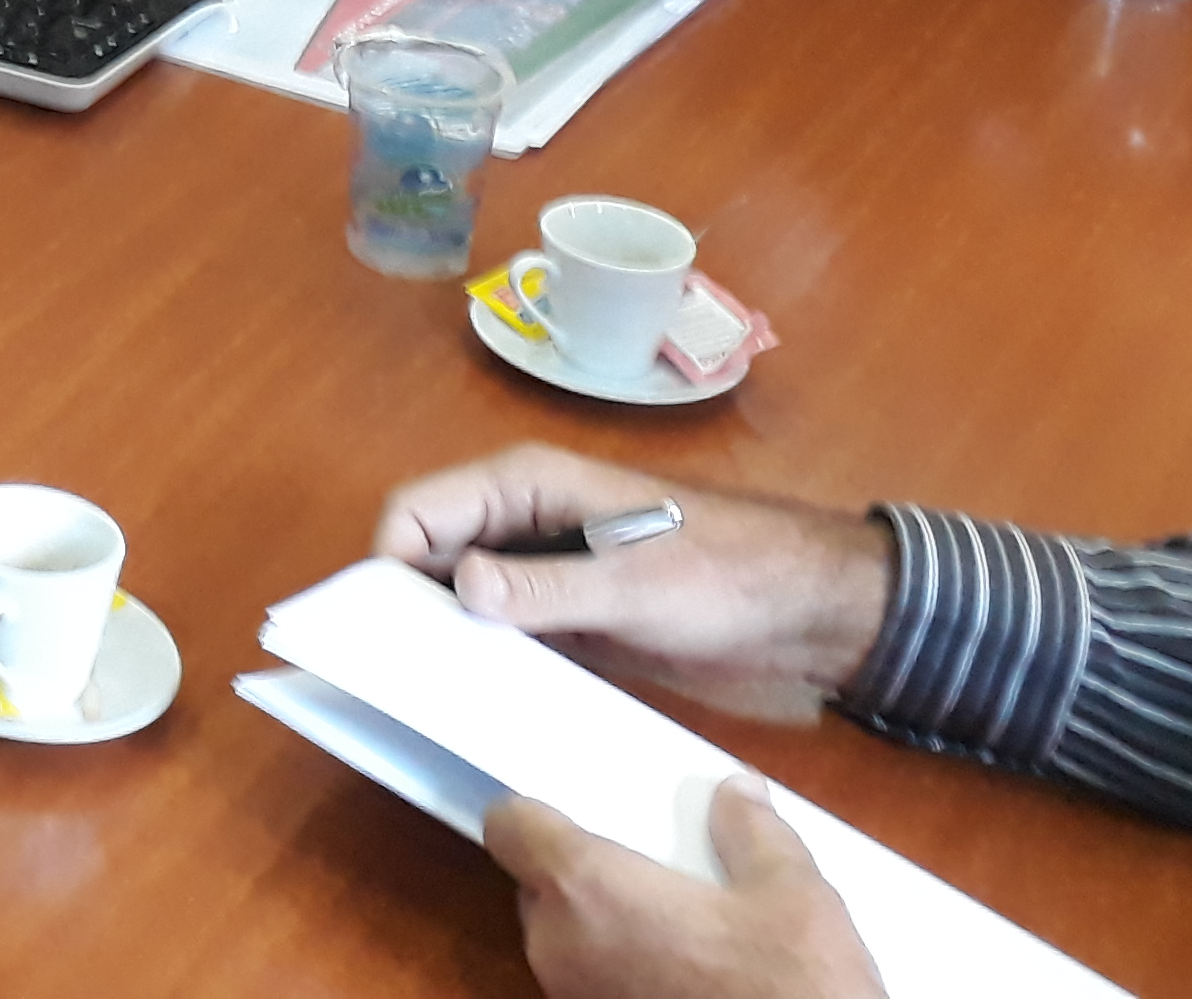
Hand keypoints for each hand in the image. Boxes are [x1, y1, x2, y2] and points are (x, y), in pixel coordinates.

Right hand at [372, 445, 897, 716]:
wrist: (813, 615)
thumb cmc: (727, 575)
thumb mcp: (635, 582)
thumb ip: (547, 586)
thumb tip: (458, 586)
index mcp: (526, 484)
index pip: (419, 511)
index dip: (388, 563)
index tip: (378, 631)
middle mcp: (522, 522)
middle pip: (431, 555)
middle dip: (405, 605)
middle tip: (392, 675)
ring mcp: (546, 575)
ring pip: (463, 601)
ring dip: (446, 640)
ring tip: (429, 699)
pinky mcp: (569, 622)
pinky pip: (505, 638)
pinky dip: (486, 664)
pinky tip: (481, 706)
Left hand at [484, 782, 883, 998]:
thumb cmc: (787, 992)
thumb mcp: (793, 898)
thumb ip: (753, 833)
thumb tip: (739, 797)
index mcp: (586, 889)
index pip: (510, 827)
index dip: (537, 812)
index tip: (571, 808)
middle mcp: (562, 947)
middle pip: (542, 885)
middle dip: (590, 873)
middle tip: (654, 867)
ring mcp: (576, 998)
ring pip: (568, 939)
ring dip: (608, 927)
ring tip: (683, 924)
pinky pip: (593, 982)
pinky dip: (624, 968)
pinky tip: (686, 969)